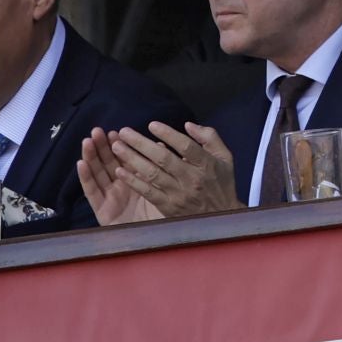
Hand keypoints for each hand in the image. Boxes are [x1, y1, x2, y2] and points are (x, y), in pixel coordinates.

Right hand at [78, 127, 163, 225]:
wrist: (156, 242)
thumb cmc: (162, 217)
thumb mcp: (163, 190)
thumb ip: (160, 169)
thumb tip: (161, 146)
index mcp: (135, 182)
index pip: (125, 160)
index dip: (119, 146)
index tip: (116, 132)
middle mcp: (121, 188)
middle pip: (108, 165)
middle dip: (102, 147)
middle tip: (97, 131)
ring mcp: (110, 199)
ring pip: (98, 174)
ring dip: (91, 157)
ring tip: (87, 141)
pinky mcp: (101, 212)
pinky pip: (92, 193)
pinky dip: (85, 178)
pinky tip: (81, 163)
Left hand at [106, 122, 241, 218]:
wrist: (221, 218)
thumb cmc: (222, 183)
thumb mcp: (225, 157)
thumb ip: (209, 138)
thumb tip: (188, 125)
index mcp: (206, 165)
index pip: (186, 146)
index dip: (168, 134)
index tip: (151, 124)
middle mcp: (192, 179)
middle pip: (164, 159)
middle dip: (141, 143)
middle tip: (124, 132)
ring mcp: (179, 195)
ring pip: (152, 174)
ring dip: (132, 159)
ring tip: (117, 146)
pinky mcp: (169, 207)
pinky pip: (148, 192)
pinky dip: (133, 182)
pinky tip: (120, 171)